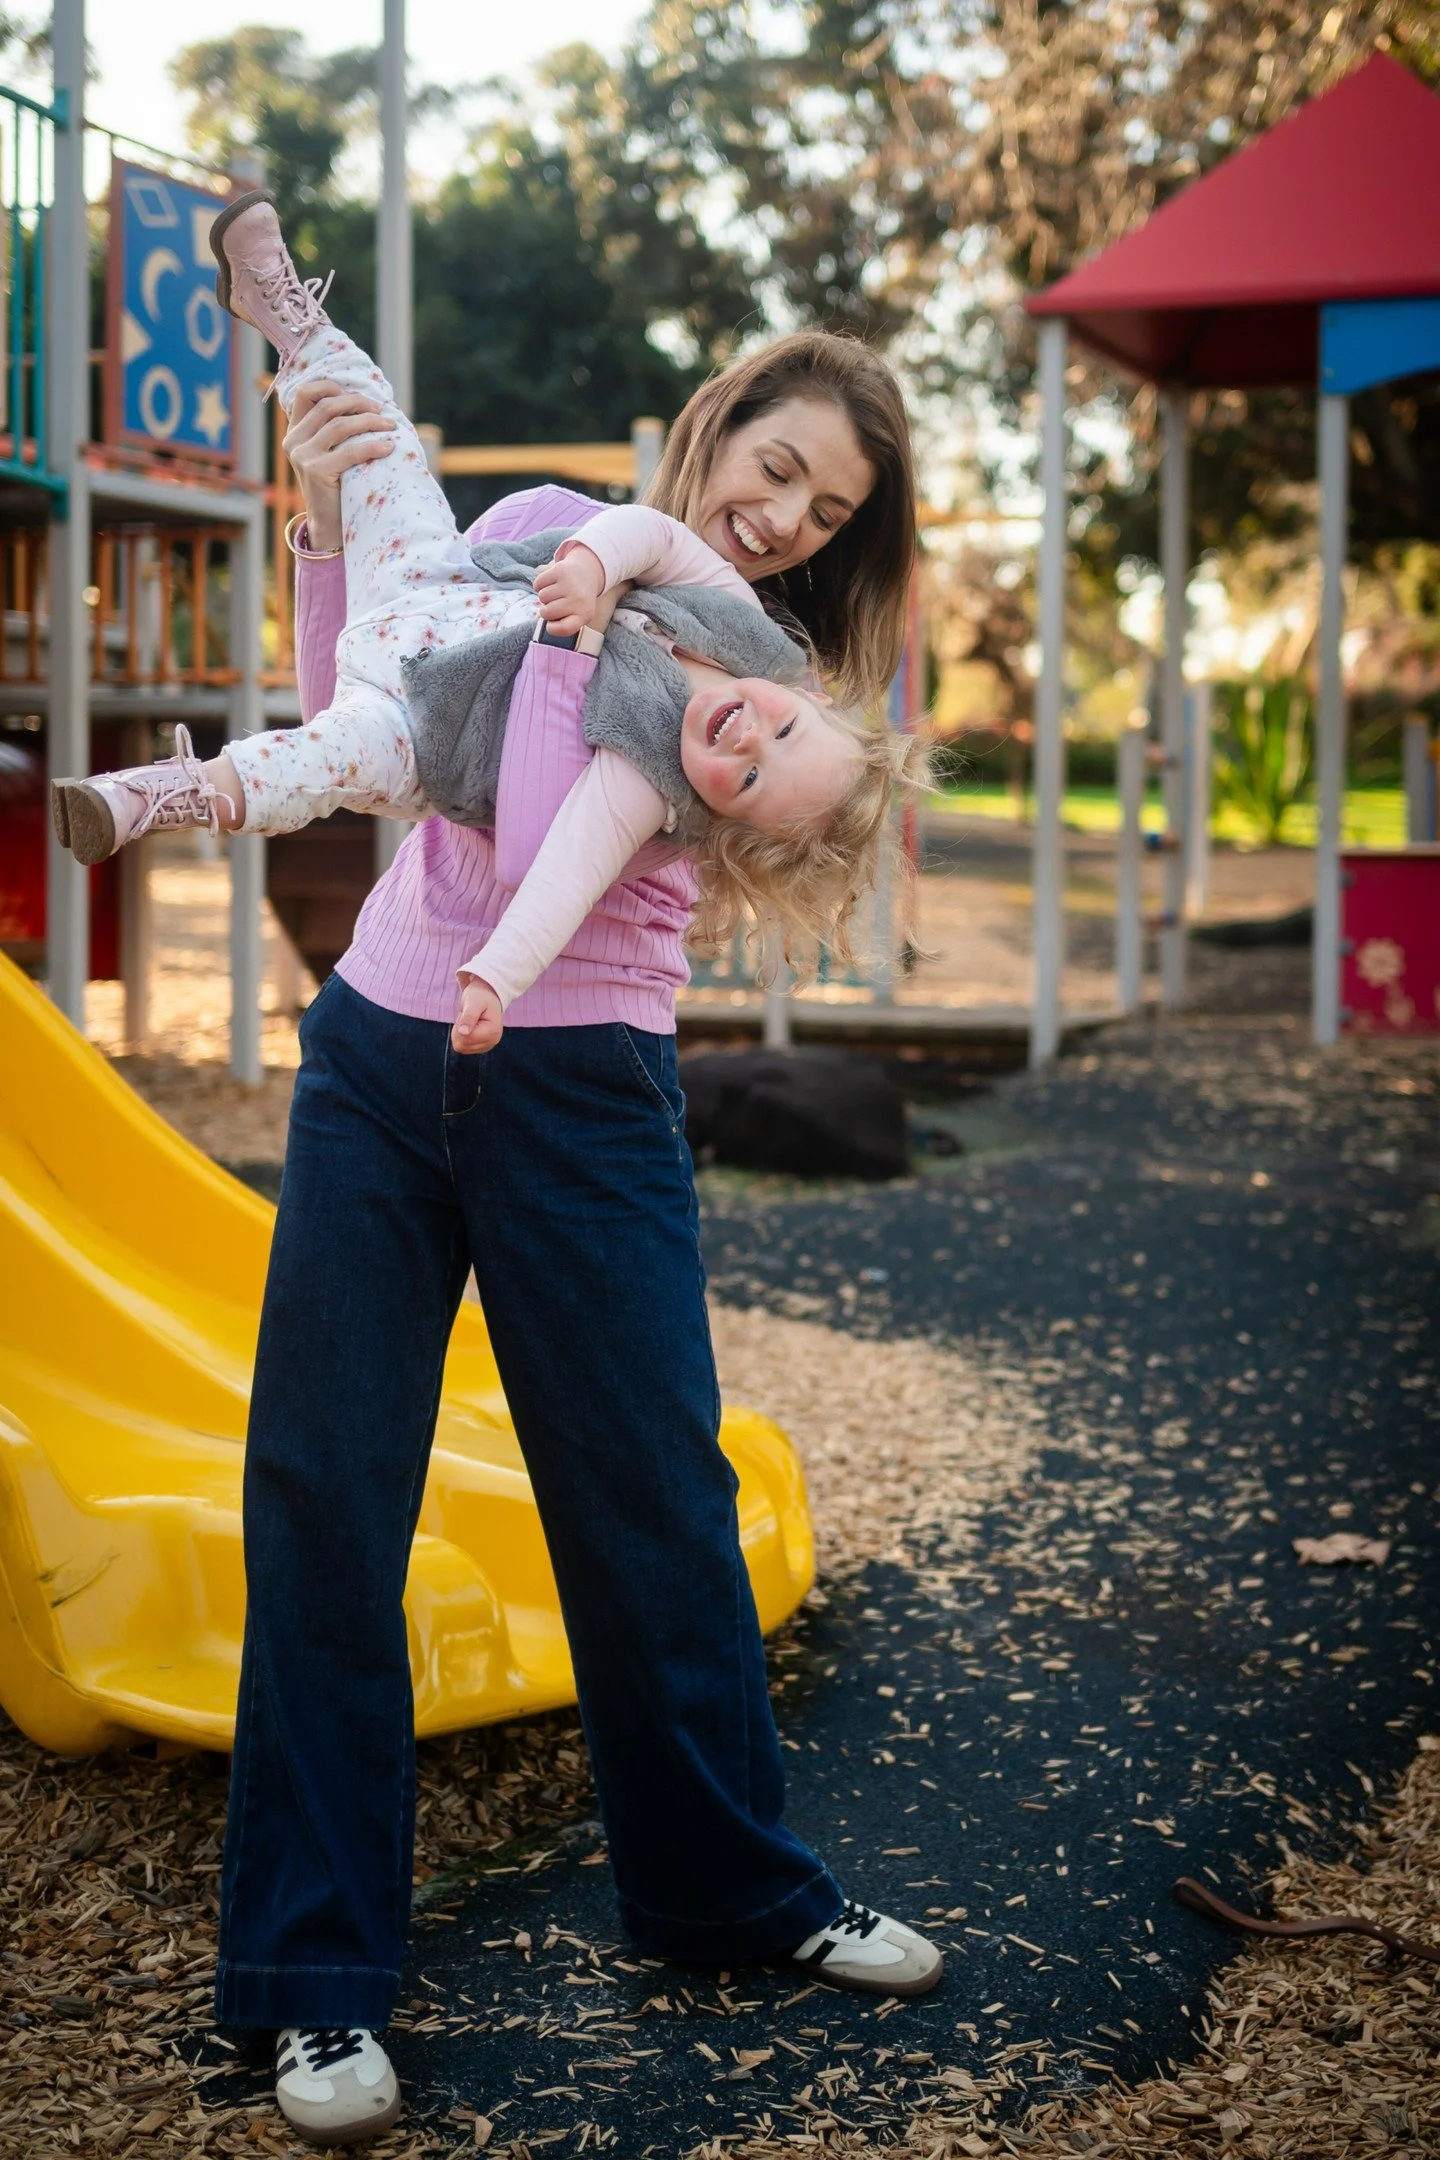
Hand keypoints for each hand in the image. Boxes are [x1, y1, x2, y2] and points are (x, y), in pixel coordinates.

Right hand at [283, 380, 396, 553]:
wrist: (329, 524)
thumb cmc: (338, 486)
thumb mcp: (331, 453)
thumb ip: (335, 430)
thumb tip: (369, 403)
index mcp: (294, 432)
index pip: (304, 393)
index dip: (331, 387)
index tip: (358, 397)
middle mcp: (293, 441)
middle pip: (327, 406)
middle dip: (358, 403)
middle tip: (382, 411)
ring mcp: (302, 455)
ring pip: (340, 425)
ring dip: (370, 422)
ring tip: (391, 427)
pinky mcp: (315, 470)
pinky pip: (350, 451)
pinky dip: (373, 446)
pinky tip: (389, 448)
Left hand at [452, 974, 502, 1054]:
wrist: (488, 995)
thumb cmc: (480, 996)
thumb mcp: (473, 1002)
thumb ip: (469, 1017)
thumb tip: (463, 1032)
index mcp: (492, 1032)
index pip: (465, 1039)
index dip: (460, 1025)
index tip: (467, 1012)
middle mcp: (492, 1041)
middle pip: (461, 1045)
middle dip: (459, 1030)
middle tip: (467, 1015)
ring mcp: (487, 1045)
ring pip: (461, 1047)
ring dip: (459, 1033)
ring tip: (469, 1020)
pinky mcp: (481, 1047)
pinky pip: (463, 1047)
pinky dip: (462, 1036)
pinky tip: (470, 1026)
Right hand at [533, 545, 606, 638]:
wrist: (586, 573)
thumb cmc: (577, 600)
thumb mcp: (578, 615)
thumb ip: (564, 623)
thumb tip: (547, 625)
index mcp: (585, 613)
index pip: (564, 628)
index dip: (552, 629)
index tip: (551, 624)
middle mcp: (579, 598)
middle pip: (546, 613)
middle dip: (546, 610)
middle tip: (556, 604)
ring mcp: (570, 583)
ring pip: (541, 597)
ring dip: (545, 597)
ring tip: (556, 593)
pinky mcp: (560, 570)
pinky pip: (538, 584)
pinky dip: (540, 585)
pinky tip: (551, 583)